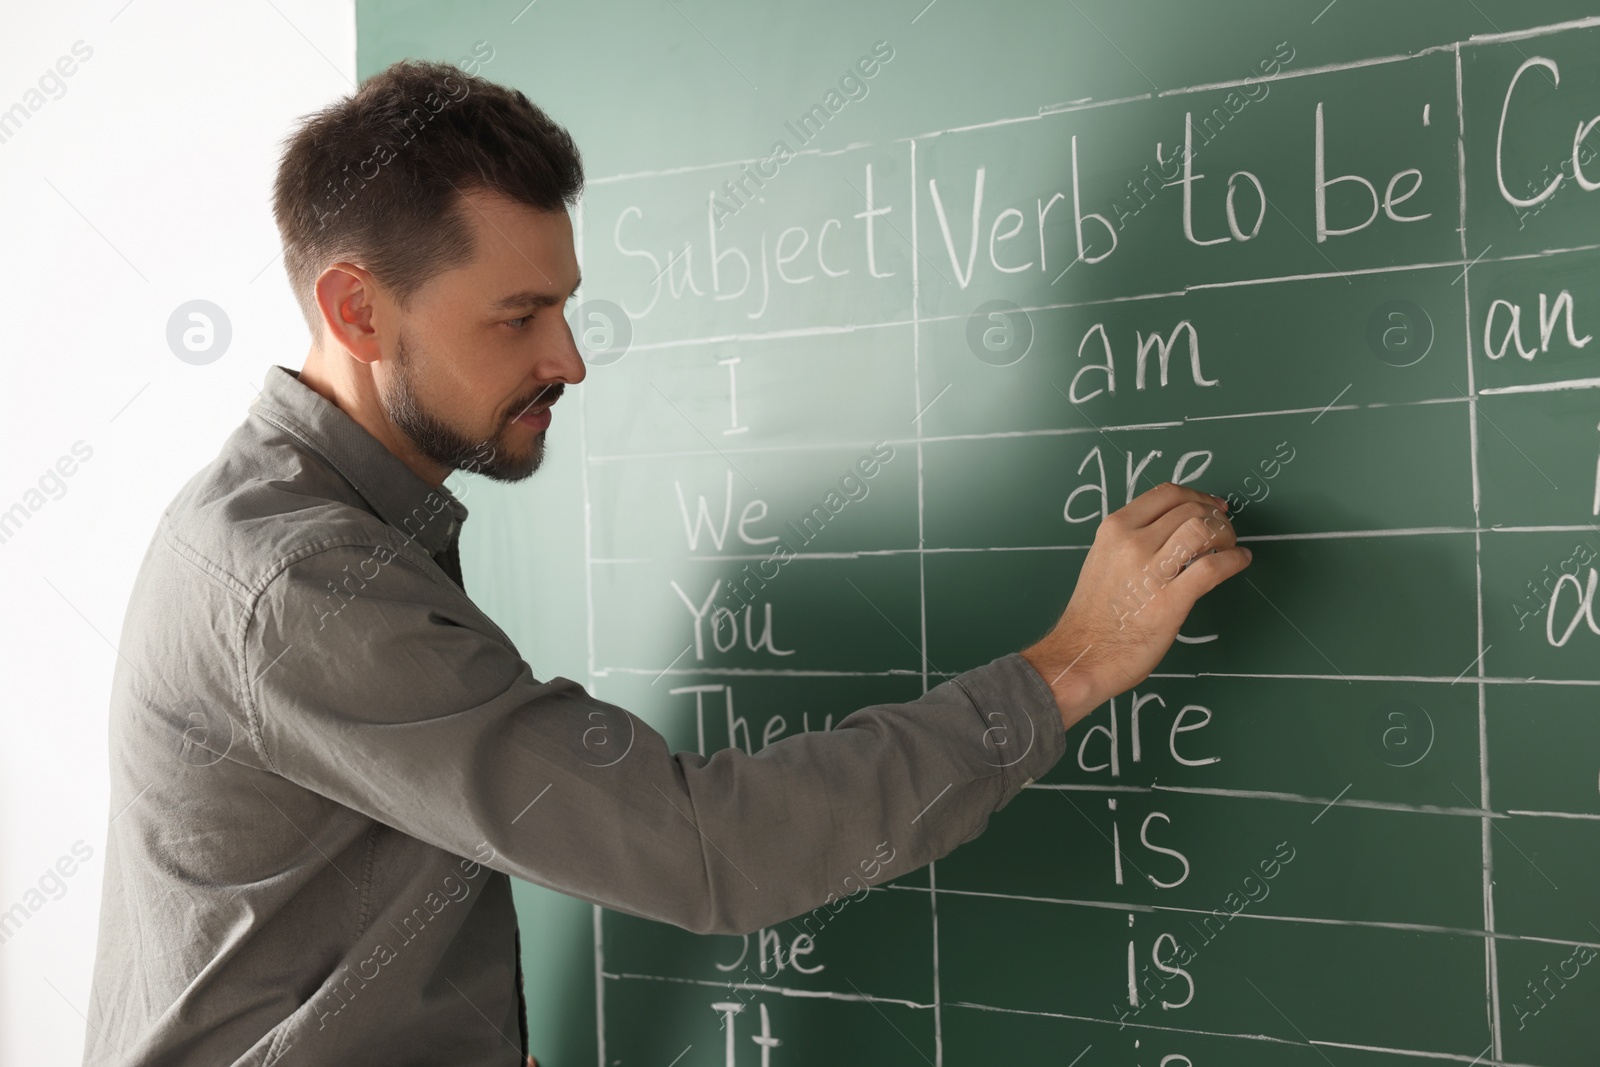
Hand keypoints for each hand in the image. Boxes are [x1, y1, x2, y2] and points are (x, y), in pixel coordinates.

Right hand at [1020, 482, 1250, 728]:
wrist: (1083, 653)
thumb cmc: (1094, 613)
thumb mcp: (1104, 559)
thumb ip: (1133, 540)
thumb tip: (1174, 529)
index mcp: (1115, 529)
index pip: (1167, 493)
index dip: (1198, 495)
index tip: (1212, 506)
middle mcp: (1132, 543)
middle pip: (1190, 509)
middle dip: (1216, 517)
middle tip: (1224, 532)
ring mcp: (1150, 571)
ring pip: (1203, 530)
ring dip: (1226, 535)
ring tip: (1229, 548)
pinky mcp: (1170, 601)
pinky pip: (1214, 567)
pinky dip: (1235, 560)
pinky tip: (1238, 562)